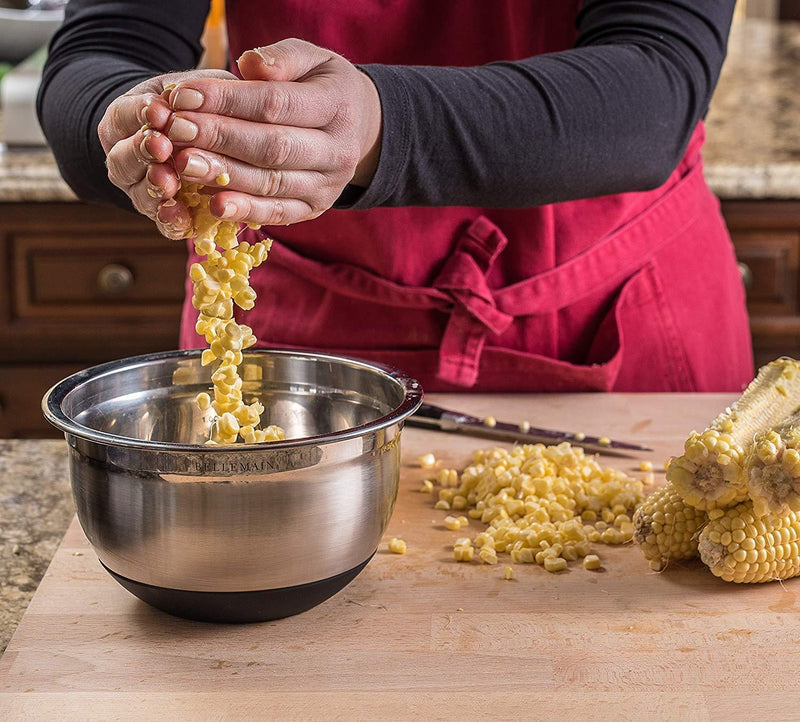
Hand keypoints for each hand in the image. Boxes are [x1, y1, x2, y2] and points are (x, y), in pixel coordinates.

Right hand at [97, 70, 236, 237]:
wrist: (196, 144)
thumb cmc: (202, 108)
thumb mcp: (203, 90)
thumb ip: (208, 89)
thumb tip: (223, 79)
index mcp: (129, 119)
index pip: (125, 115)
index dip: (139, 113)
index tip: (159, 110)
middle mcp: (128, 157)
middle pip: (124, 157)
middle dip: (142, 151)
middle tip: (161, 146)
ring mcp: (143, 189)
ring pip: (139, 191)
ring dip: (152, 187)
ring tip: (167, 183)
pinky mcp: (165, 215)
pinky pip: (162, 222)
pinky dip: (170, 220)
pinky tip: (180, 217)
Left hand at [164, 38, 381, 225]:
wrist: (361, 128)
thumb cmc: (323, 87)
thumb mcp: (312, 59)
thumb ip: (282, 58)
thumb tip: (248, 64)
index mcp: (337, 107)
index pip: (276, 104)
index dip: (227, 101)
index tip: (184, 96)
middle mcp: (338, 151)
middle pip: (272, 147)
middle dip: (220, 138)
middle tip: (177, 131)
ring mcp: (328, 185)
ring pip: (271, 183)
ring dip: (224, 175)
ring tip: (183, 163)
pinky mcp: (314, 209)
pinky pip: (278, 214)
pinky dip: (245, 211)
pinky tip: (214, 204)